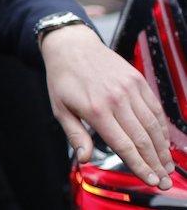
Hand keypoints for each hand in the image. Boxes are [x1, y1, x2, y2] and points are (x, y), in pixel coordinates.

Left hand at [42, 24, 172, 189]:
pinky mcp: (138, 80)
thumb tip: (84, 158)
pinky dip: (162, 127)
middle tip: (163, 180)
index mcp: (96, 109)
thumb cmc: (63, 78)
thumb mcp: (60, 108)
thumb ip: (75, 135)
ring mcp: (130, 88)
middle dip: (156, 163)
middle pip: (143, 139)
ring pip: (153, 125)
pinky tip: (164, 141)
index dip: (139, 166)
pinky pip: (155, 108)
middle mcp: (116, 99)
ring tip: (167, 165)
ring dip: (163, 148)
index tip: (149, 180)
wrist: (71, 46)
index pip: (124, 145)